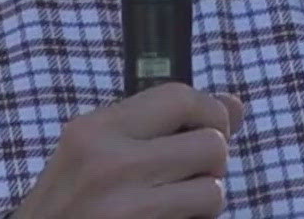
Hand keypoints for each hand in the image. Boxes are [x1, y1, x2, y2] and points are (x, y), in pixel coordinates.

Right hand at [11, 82, 245, 218]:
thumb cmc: (68, 206)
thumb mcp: (94, 156)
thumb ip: (158, 127)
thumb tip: (235, 104)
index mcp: (95, 130)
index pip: (180, 97)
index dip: (210, 112)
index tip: (209, 131)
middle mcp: (109, 162)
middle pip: (211, 143)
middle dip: (211, 164)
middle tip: (185, 179)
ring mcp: (125, 207)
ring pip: (214, 191)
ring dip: (203, 202)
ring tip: (173, 206)